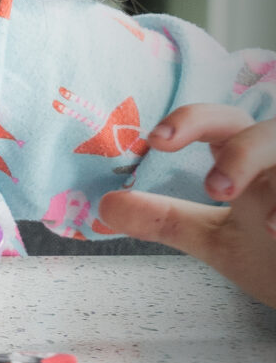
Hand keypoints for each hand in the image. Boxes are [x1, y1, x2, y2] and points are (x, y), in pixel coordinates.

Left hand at [99, 104, 275, 307]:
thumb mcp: (218, 241)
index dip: (192, 121)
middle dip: (245, 153)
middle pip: (273, 132)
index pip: (223, 122)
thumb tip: (103, 207)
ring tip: (270, 227)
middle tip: (217, 189)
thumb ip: (166, 220)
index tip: (156, 141)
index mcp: (256, 160)